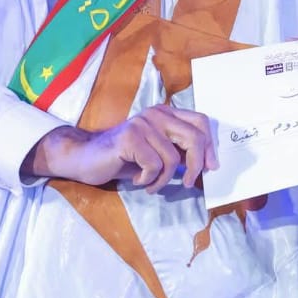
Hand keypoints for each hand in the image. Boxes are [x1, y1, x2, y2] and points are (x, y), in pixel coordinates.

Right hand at [28, 105, 216, 192]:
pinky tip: (137, 179)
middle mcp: (156, 113)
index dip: (210, 145)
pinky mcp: (130, 137)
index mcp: (166, 113)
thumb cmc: (123, 158)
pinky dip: (148, 180)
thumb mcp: (157, 153)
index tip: (211, 167)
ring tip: (150, 184)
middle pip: (194, 137)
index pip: (200, 121)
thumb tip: (209, 166)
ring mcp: (142, 123)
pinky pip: (154, 165)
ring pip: (172, 158)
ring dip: (163, 179)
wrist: (85, 158)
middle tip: (188, 183)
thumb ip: (179, 151)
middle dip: (196, 165)